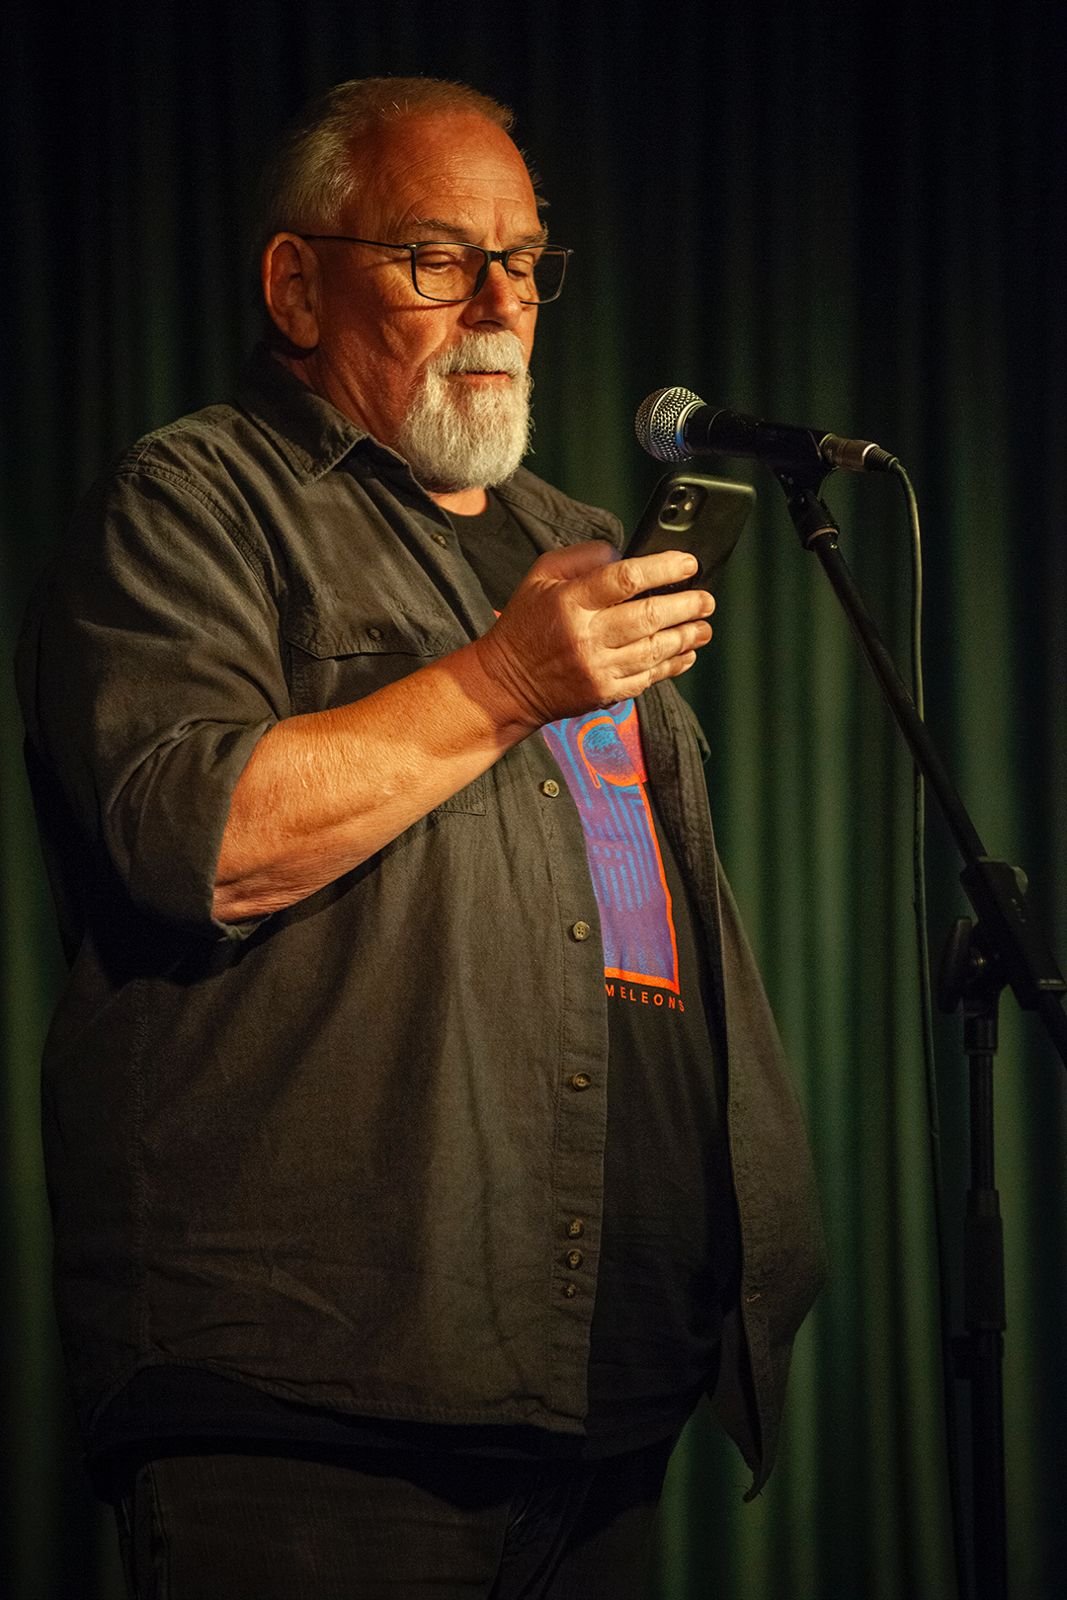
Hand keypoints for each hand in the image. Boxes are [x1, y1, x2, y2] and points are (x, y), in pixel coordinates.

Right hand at [473, 540, 714, 730]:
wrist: (505, 684)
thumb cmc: (526, 625)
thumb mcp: (541, 577)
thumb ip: (583, 557)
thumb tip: (625, 554)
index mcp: (570, 601)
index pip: (626, 579)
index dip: (664, 569)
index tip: (688, 563)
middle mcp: (586, 636)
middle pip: (650, 616)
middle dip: (687, 605)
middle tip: (706, 599)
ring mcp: (597, 668)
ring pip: (655, 649)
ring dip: (687, 636)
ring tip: (704, 626)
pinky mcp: (604, 693)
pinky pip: (648, 678)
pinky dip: (672, 665)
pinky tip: (685, 654)